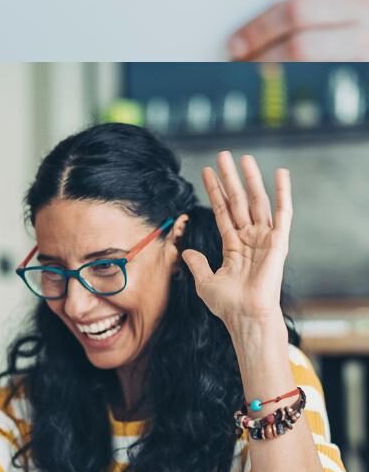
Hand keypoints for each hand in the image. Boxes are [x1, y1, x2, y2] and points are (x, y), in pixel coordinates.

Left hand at [183, 152, 291, 328]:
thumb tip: (187, 252)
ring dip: (250, 178)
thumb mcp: (205, 281)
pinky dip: (283, 193)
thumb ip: (196, 264)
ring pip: (256, 201)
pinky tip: (281, 173)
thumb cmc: (228, 305)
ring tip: (244, 157)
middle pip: (238, 200)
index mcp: (233, 245)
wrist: (245, 317)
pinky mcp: (278, 242)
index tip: (206, 171)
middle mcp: (249, 238)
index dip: (215, 191)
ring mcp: (264, 238)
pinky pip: (283, 213)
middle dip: (230, 178)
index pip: (222, 210)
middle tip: (223, 155)